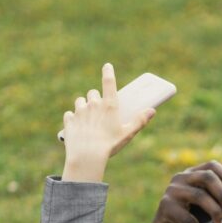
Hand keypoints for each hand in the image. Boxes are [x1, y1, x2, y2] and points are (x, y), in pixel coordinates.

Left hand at [61, 63, 154, 182]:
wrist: (87, 156)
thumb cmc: (109, 145)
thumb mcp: (127, 134)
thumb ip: (139, 121)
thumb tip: (152, 111)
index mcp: (109, 106)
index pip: (109, 82)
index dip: (108, 72)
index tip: (107, 66)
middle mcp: (93, 104)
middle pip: (92, 93)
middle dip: (95, 98)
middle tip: (98, 109)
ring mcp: (80, 111)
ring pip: (80, 101)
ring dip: (83, 106)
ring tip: (87, 118)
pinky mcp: (69, 120)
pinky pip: (70, 114)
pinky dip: (73, 118)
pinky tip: (77, 126)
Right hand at [144, 161, 221, 222]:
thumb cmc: (192, 220)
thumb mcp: (209, 211)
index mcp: (193, 174)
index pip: (212, 167)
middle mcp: (181, 178)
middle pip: (207, 178)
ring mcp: (172, 191)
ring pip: (199, 196)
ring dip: (216, 212)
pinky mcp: (166, 206)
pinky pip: (188, 219)